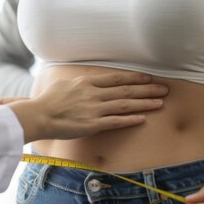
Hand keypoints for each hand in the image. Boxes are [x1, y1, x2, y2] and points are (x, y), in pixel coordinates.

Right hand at [8, 72, 167, 142]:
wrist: (39, 115)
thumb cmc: (47, 100)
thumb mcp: (62, 84)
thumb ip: (78, 83)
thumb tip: (83, 83)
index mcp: (87, 82)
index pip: (117, 78)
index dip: (134, 78)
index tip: (148, 78)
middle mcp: (94, 93)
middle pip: (126, 91)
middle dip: (147, 90)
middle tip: (164, 89)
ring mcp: (95, 109)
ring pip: (125, 105)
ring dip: (145, 104)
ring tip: (160, 103)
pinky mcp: (93, 124)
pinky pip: (116, 121)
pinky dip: (131, 120)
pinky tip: (143, 118)